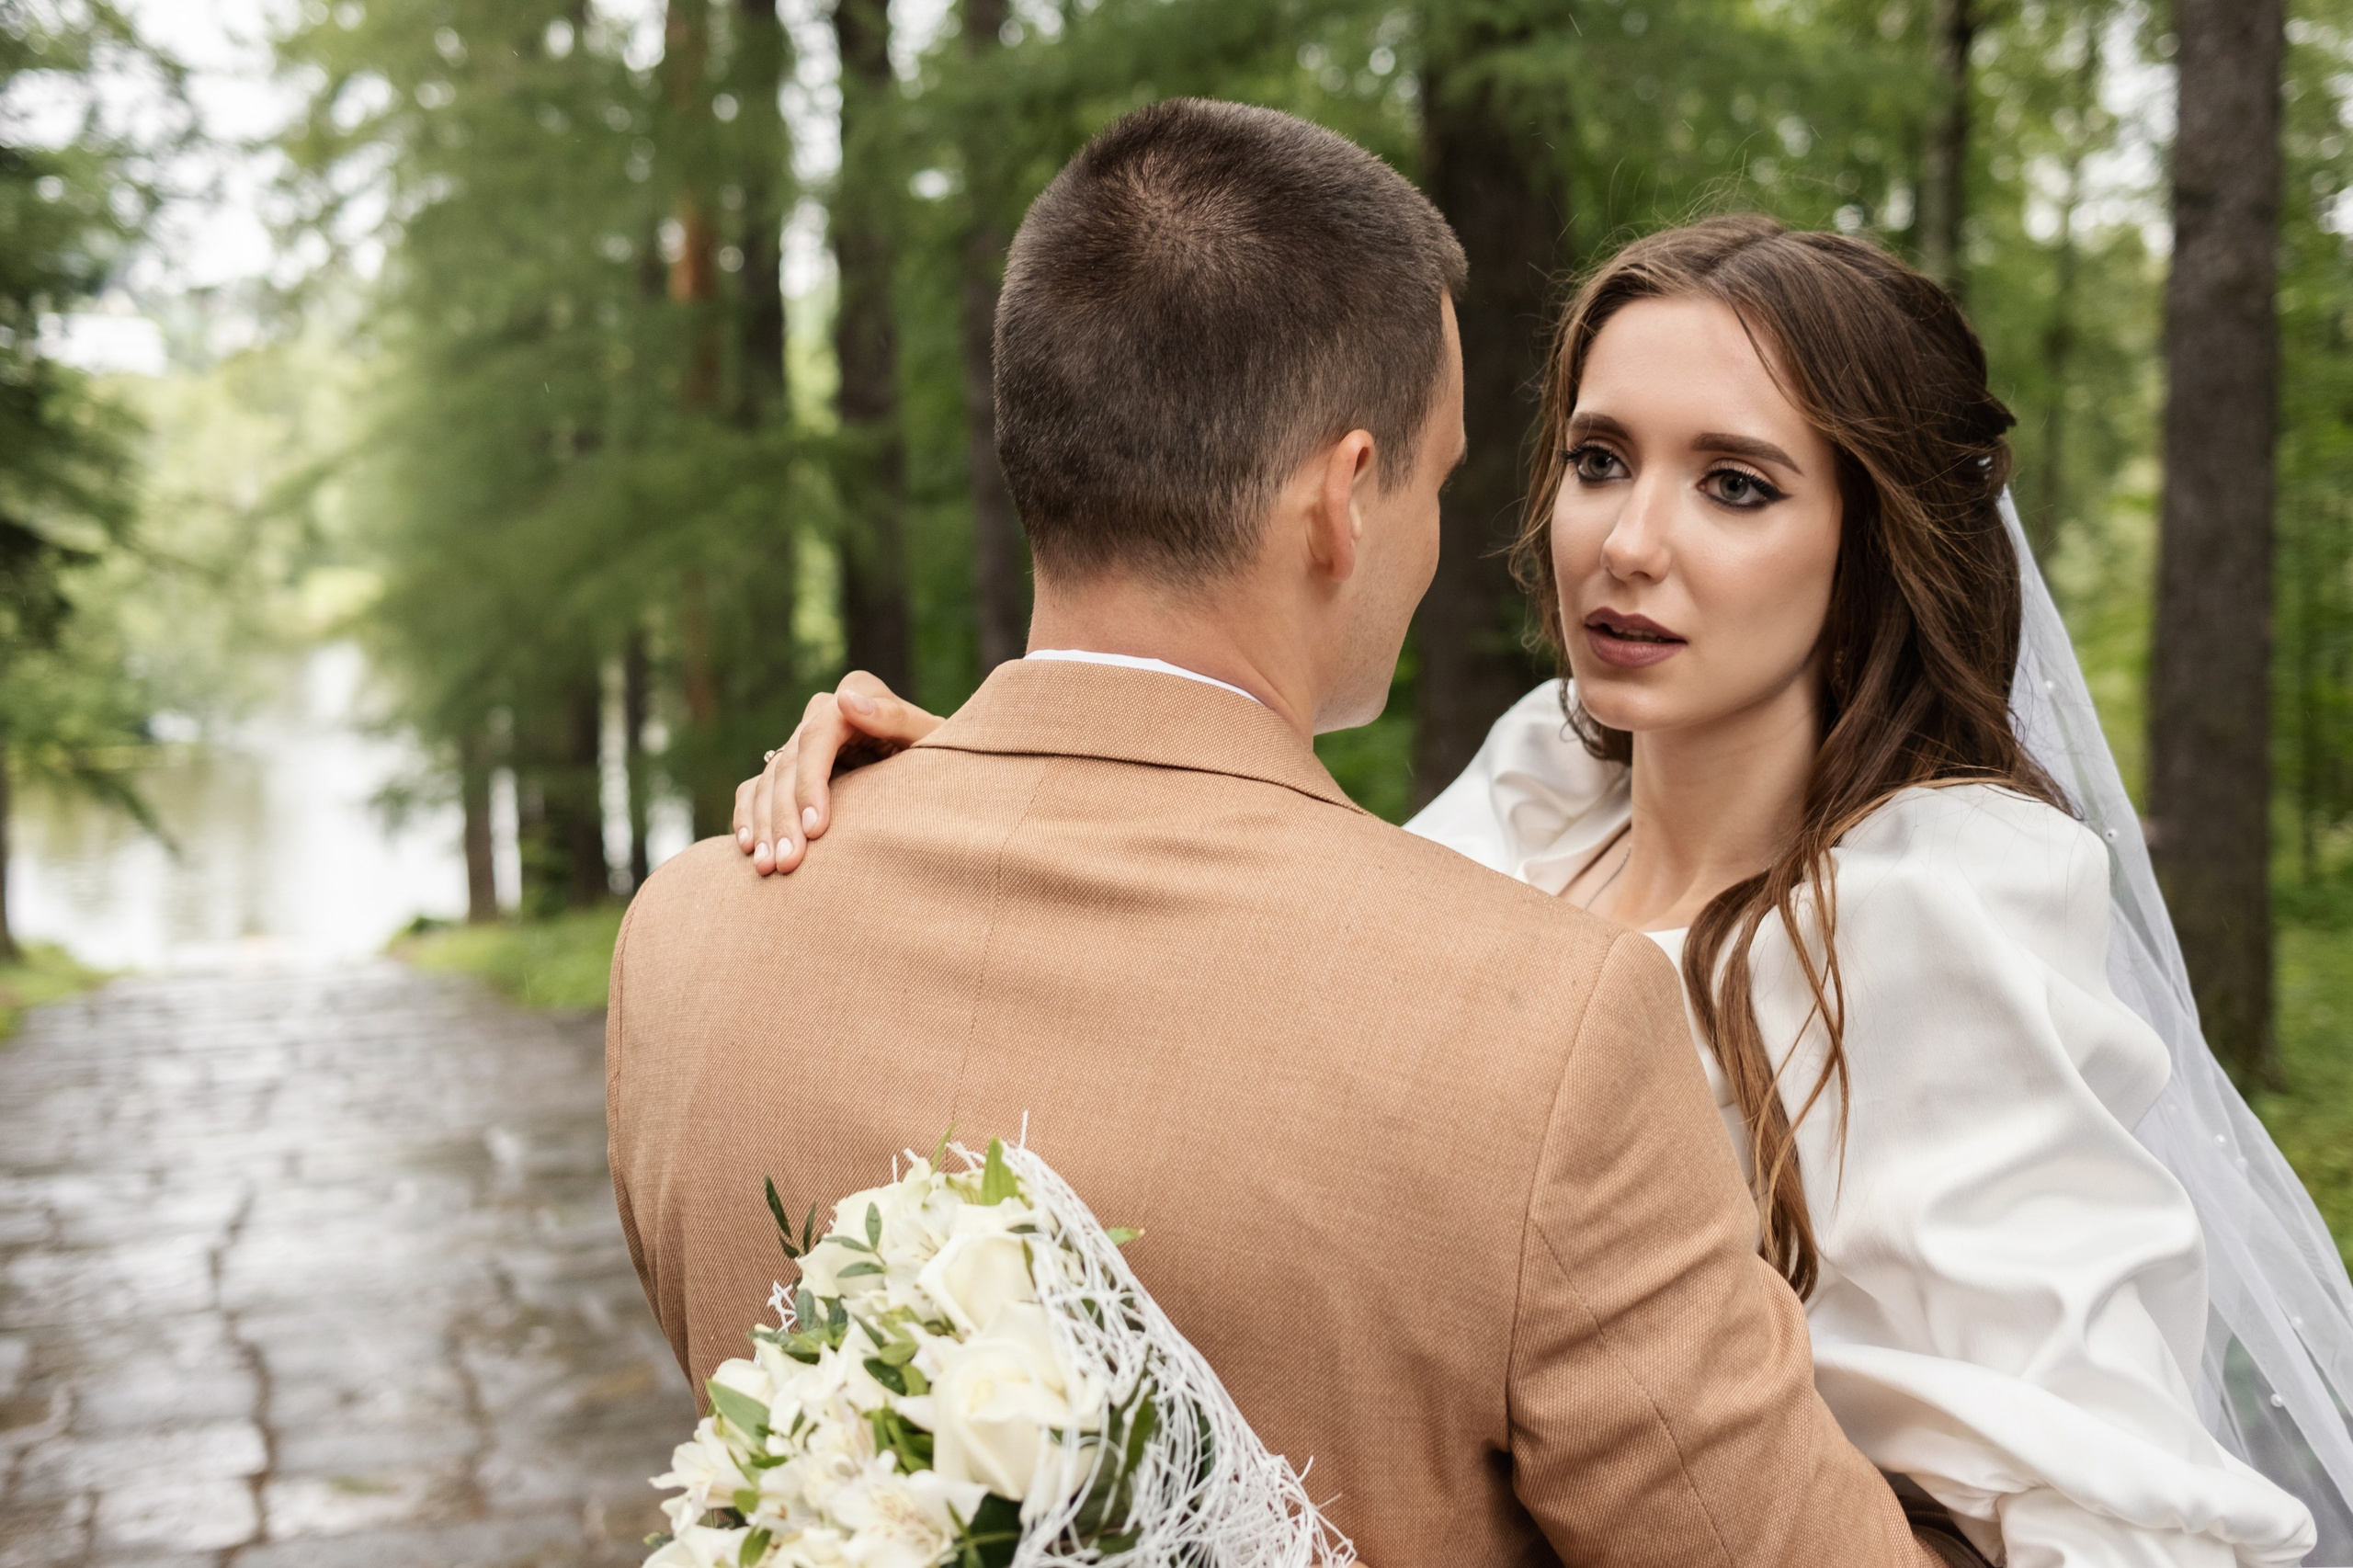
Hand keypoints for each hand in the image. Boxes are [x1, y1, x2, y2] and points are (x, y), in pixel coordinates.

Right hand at [732, 670, 943, 874]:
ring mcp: (802, 740)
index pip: (817, 738)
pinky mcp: (789, 768)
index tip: (815, 830)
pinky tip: (749, 849)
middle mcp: (822, 713)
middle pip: (788, 764)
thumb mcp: (929, 738)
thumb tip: (846, 700)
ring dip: (764, 825)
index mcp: (856, 694)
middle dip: (785, 817)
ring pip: (768, 781)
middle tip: (788, 863)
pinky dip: (749, 817)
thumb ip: (895, 719)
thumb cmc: (939, 756)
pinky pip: (755, 789)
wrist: (932, 774)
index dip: (811, 784)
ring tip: (769, 867)